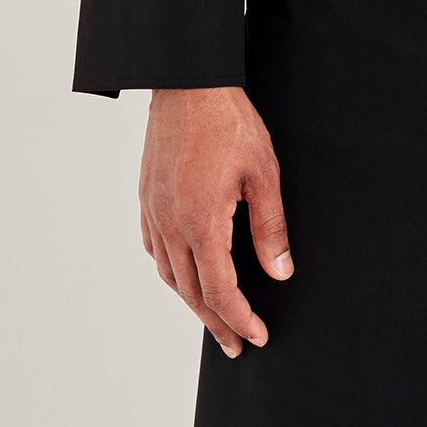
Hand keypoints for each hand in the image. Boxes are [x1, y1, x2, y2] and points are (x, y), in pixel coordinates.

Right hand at [139, 86, 293, 357]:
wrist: (189, 82)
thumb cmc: (229, 121)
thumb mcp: (264, 173)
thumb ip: (270, 227)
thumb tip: (280, 272)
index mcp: (200, 222)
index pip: (220, 290)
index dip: (240, 319)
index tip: (257, 336)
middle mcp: (170, 223)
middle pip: (191, 291)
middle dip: (216, 322)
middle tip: (235, 345)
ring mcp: (153, 212)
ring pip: (169, 274)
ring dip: (191, 301)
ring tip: (214, 317)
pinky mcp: (147, 198)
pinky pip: (155, 249)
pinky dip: (171, 271)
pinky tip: (184, 273)